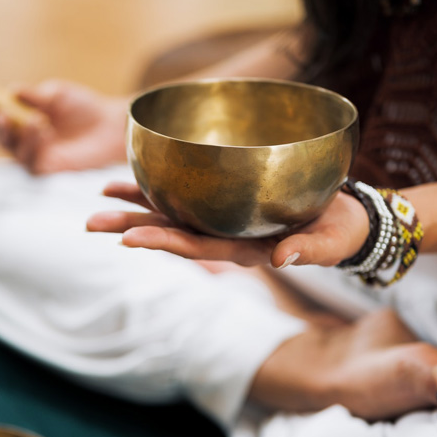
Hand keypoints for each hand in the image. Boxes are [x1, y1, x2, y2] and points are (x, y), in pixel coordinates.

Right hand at [0, 79, 128, 173]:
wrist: (111, 126)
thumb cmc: (85, 108)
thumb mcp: (56, 94)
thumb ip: (33, 95)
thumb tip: (10, 91)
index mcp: (23, 118)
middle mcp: (25, 139)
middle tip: (0, 114)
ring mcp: (35, 156)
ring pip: (13, 151)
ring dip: (19, 135)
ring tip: (37, 120)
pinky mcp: (48, 171)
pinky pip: (30, 162)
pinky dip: (33, 145)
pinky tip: (43, 131)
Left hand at [86, 182, 370, 268]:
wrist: (347, 218)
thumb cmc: (340, 232)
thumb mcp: (331, 242)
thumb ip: (309, 251)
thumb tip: (281, 259)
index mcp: (245, 249)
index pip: (197, 247)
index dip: (162, 242)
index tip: (128, 240)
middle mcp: (226, 235)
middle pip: (172, 232)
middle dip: (132, 226)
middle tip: (90, 223)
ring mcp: (224, 219)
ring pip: (172, 213)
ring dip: (136, 207)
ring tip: (101, 197)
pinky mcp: (229, 201)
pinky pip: (188, 194)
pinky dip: (160, 186)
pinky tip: (135, 177)